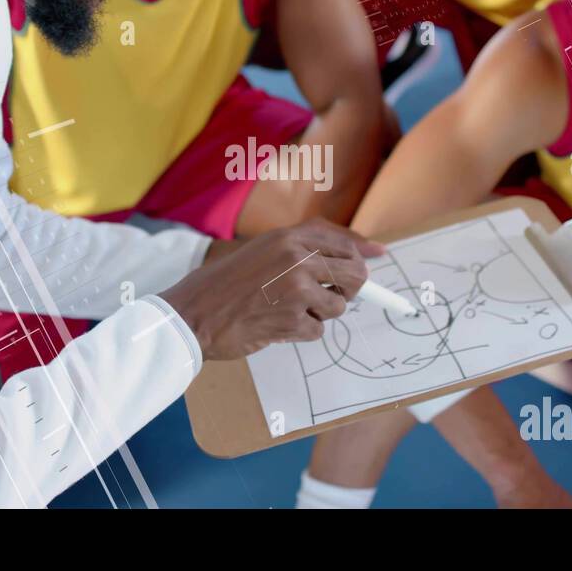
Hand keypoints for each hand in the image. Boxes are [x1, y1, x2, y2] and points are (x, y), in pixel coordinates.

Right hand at [160, 219, 385, 359]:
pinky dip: (301, 333)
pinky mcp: (292, 320)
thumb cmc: (226, 283)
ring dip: (319, 314)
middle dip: (349, 290)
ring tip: (287, 310)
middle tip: (331, 296)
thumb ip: (306, 246)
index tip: (378, 257)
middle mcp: (296, 258)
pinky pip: (318, 331)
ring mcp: (296, 290)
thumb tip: (370, 252)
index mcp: (288, 237)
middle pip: (354, 275)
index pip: (342, 242)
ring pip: (338, 307)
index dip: (362, 253)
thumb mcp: (263, 250)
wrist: (193, 314)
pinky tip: (276, 325)